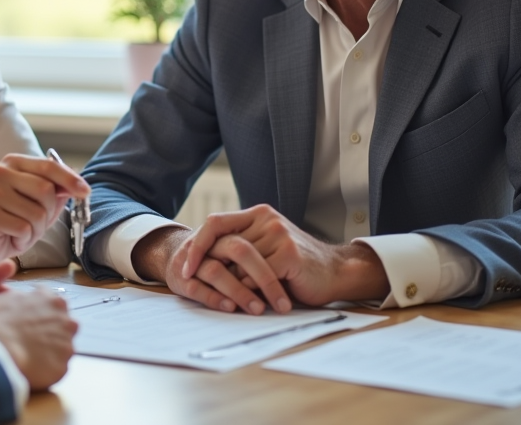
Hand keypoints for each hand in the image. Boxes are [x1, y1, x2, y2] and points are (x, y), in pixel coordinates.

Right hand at [0, 153, 90, 264]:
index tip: (85, 191)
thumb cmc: (15, 222)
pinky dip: (25, 238)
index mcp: (13, 163)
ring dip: (37, 228)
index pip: (48, 166)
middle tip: (37, 222)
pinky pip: (23, 228)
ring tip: (23, 230)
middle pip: (45, 189)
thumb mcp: (42, 205)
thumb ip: (57, 192)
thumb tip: (77, 184)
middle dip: (49, 211)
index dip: (69, 179)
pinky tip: (13, 237)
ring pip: (37, 212)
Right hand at [0, 288, 76, 390]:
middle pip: (65, 326)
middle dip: (53, 333)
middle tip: (33, 342)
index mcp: (49, 298)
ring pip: (62, 349)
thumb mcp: (1, 300)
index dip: (42, 313)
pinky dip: (46, 372)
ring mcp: (65, 344)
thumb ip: (18, 300)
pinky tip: (30, 371)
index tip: (33, 321)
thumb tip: (17, 304)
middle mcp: (64, 318)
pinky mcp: (62, 368)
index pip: (54, 303)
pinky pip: (56, 370)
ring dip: (50, 353)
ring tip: (30, 359)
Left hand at [177, 205, 387, 311]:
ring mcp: (278, 234)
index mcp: (257, 215)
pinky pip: (258, 276)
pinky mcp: (288, 254)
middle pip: (222, 242)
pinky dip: (254, 292)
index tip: (184, 267)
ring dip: (234, 285)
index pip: (215, 222)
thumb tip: (202, 265)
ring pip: (239, 263)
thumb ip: (240, 250)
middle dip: (205, 265)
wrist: (336, 273)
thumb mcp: (265, 250)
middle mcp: (266, 219)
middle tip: (190, 282)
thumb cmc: (296, 268)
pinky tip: (257, 305)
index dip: (196, 244)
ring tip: (229, 301)